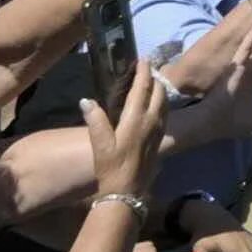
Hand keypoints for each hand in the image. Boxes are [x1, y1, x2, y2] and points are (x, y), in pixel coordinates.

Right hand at [82, 51, 172, 205]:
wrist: (127, 192)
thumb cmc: (111, 168)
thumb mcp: (100, 144)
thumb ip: (95, 120)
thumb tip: (86, 100)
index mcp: (136, 120)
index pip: (142, 89)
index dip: (143, 73)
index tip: (143, 59)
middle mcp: (151, 122)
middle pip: (158, 93)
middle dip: (154, 78)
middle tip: (149, 67)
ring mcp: (158, 132)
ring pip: (164, 103)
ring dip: (160, 90)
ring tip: (154, 81)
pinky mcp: (159, 141)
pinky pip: (165, 115)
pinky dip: (163, 103)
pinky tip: (158, 105)